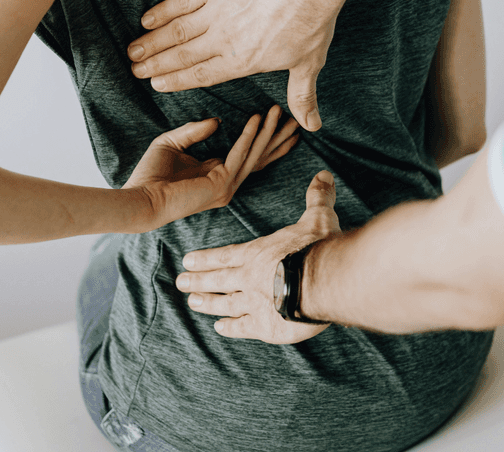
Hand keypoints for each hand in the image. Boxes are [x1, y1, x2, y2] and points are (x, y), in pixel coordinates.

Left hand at [125, 105, 298, 228]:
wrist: (140, 198)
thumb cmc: (150, 175)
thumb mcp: (172, 143)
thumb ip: (194, 131)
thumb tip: (217, 120)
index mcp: (217, 174)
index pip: (249, 155)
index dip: (265, 139)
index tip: (279, 121)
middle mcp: (226, 183)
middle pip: (260, 157)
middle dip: (278, 137)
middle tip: (296, 119)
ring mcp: (226, 186)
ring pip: (254, 154)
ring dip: (268, 132)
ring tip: (279, 111)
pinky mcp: (221, 185)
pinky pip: (239, 155)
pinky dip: (248, 136)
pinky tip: (256, 119)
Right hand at [127, 0, 354, 131]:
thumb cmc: (311, 21)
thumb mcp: (308, 63)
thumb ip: (301, 96)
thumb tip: (311, 125)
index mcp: (241, 62)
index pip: (201, 75)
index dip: (176, 81)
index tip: (157, 84)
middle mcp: (223, 40)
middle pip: (182, 55)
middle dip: (156, 65)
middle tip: (135, 71)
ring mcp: (217, 11)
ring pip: (176, 31)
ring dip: (152, 42)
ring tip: (133, 51)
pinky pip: (182, 0)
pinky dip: (163, 10)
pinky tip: (147, 19)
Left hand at [176, 170, 340, 343]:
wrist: (323, 281)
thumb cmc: (319, 247)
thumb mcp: (318, 217)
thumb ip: (317, 198)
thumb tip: (323, 175)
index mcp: (258, 253)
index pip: (226, 255)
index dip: (206, 258)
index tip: (187, 260)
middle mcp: (250, 278)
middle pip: (218, 279)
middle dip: (198, 280)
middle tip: (180, 283)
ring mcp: (254, 303)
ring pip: (225, 303)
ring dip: (208, 303)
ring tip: (192, 304)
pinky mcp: (265, 326)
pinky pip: (242, 327)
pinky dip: (230, 327)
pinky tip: (220, 328)